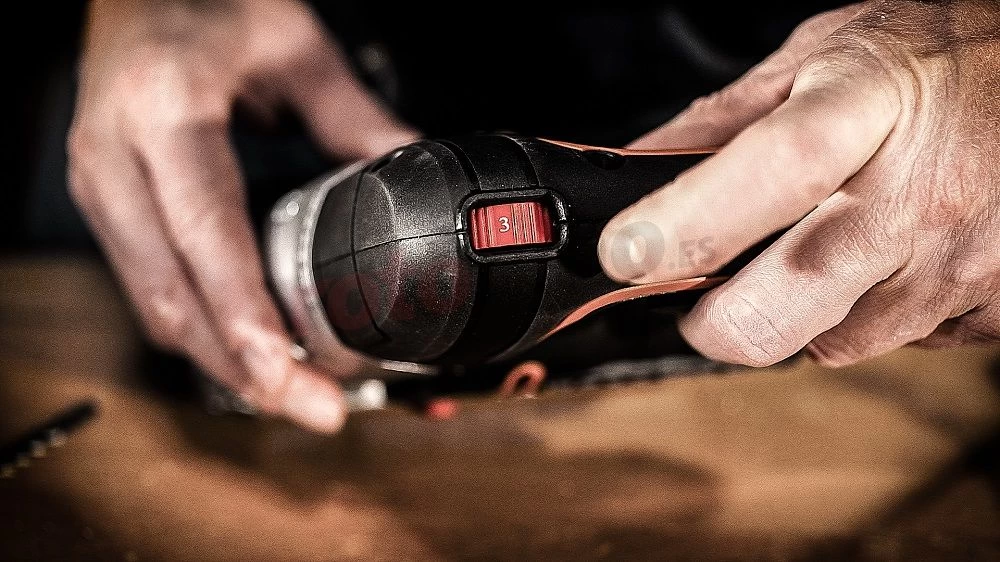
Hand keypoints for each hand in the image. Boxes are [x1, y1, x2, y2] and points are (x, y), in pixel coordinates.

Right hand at [68, 0, 417, 431]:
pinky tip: (253, 355)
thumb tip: (419, 175)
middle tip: (319, 410)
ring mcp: (102, 189)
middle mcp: (117, 159)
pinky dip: (203, 334)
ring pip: (155, 308)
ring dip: (225, 364)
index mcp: (166, 111)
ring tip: (299, 397)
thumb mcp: (294, 47)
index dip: (246, 314)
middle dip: (245, 369)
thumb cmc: (208, 7)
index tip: (291, 373)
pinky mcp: (107, 209)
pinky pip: (150, 291)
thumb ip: (357, 117)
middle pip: (174, 296)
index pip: (205, 233)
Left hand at [599, 0, 999, 366]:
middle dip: (718, 320)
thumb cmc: (947, 59)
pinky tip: (890, 261)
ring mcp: (962, 262)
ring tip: (830, 244)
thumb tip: (639, 167)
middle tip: (706, 292)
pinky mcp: (994, 310)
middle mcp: (920, 194)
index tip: (625, 253)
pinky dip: (869, 314)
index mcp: (869, 107)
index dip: (688, 222)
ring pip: (831, 340)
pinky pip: (896, 343)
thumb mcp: (829, 53)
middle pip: (785, 304)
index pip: (773, 172)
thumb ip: (727, 116)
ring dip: (802, 311)